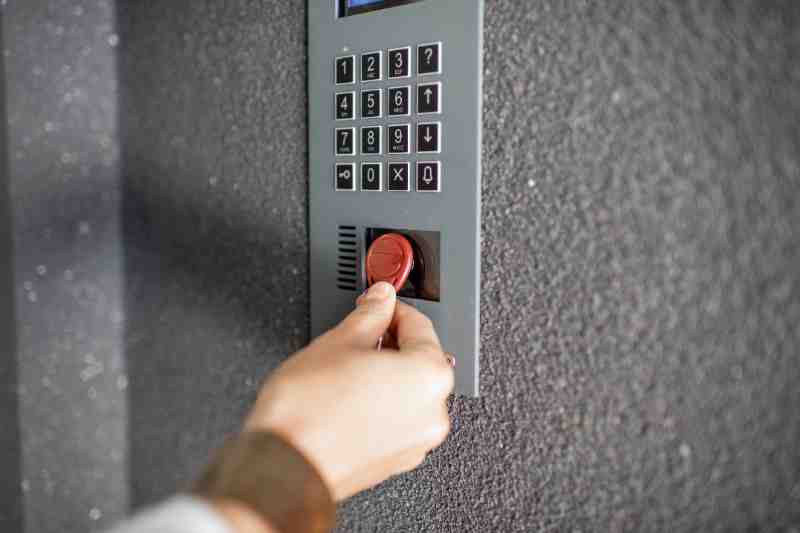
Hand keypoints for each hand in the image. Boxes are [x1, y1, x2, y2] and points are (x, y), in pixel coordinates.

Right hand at [244, 281, 453, 500]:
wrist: (283, 466)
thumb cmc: (308, 411)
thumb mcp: (339, 341)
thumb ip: (369, 314)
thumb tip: (380, 300)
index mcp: (429, 377)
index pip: (420, 325)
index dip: (393, 308)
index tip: (377, 303)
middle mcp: (432, 412)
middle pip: (419, 361)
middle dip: (391, 343)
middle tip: (361, 333)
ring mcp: (416, 442)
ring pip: (408, 393)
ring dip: (386, 374)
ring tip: (349, 366)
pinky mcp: (396, 461)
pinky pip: (397, 420)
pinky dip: (381, 404)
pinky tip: (351, 396)